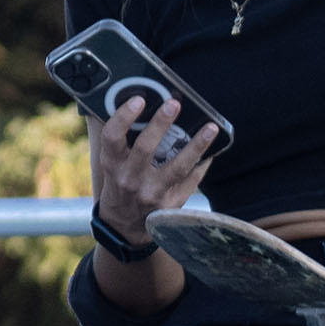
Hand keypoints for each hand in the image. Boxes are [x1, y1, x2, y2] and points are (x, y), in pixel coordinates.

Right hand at [89, 94, 220, 252]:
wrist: (124, 225)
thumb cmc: (119, 183)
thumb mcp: (112, 164)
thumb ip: (122, 140)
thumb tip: (141, 104)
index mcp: (112, 164)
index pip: (113, 137)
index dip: (124, 117)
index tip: (138, 100)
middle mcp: (130, 179)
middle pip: (145, 148)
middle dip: (161, 124)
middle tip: (174, 104)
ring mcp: (152, 194)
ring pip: (177, 167)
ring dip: (196, 146)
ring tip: (211, 128)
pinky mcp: (170, 205)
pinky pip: (191, 182)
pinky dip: (202, 165)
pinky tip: (212, 152)